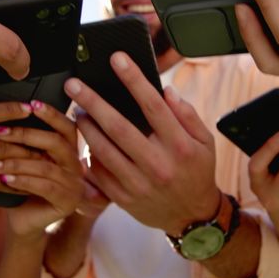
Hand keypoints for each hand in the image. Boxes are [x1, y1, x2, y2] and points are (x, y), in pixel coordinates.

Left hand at [0, 100, 85, 237]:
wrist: (22, 222)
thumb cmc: (20, 187)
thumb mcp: (24, 160)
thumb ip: (25, 142)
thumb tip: (6, 113)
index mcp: (69, 151)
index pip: (66, 127)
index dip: (51, 114)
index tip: (31, 104)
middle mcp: (76, 165)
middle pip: (57, 142)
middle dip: (26, 135)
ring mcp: (75, 185)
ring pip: (45, 166)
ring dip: (15, 162)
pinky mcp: (67, 202)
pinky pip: (44, 186)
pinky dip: (22, 180)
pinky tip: (3, 179)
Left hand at [65, 53, 219, 235]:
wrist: (191, 218)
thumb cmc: (197, 172)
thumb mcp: (205, 142)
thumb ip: (187, 115)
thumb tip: (166, 91)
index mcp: (180, 146)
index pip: (153, 106)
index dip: (134, 80)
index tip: (117, 59)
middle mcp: (158, 165)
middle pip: (119, 127)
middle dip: (93, 102)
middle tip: (74, 84)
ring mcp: (139, 184)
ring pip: (104, 150)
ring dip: (86, 127)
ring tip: (76, 110)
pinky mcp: (124, 199)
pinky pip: (99, 173)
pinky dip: (89, 154)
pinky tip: (85, 140)